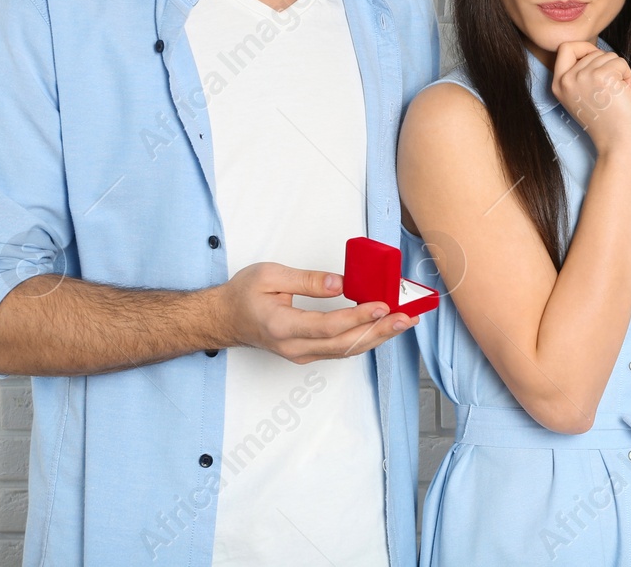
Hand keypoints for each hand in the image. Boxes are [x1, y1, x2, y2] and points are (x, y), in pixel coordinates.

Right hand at [213, 261, 416, 363]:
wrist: (224, 319)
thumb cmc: (243, 296)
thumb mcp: (270, 276)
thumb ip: (307, 280)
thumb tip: (340, 284)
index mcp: (282, 326)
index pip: (329, 326)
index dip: (358, 317)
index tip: (382, 306)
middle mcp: (294, 347)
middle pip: (344, 344)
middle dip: (379, 331)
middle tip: (406, 317)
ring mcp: (301, 354)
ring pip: (346, 350)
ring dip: (378, 337)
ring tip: (403, 322)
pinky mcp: (308, 353)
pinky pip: (341, 349)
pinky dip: (365, 339)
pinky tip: (382, 328)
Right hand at [550, 41, 630, 152]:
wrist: (618, 144)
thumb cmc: (608, 122)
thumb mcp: (582, 96)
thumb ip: (580, 75)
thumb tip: (594, 51)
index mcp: (558, 85)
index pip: (565, 47)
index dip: (584, 49)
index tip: (597, 64)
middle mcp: (567, 80)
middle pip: (592, 51)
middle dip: (607, 66)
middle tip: (611, 90)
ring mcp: (583, 77)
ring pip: (608, 55)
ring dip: (619, 72)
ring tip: (617, 95)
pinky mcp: (602, 77)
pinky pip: (620, 62)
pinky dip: (627, 76)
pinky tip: (625, 94)